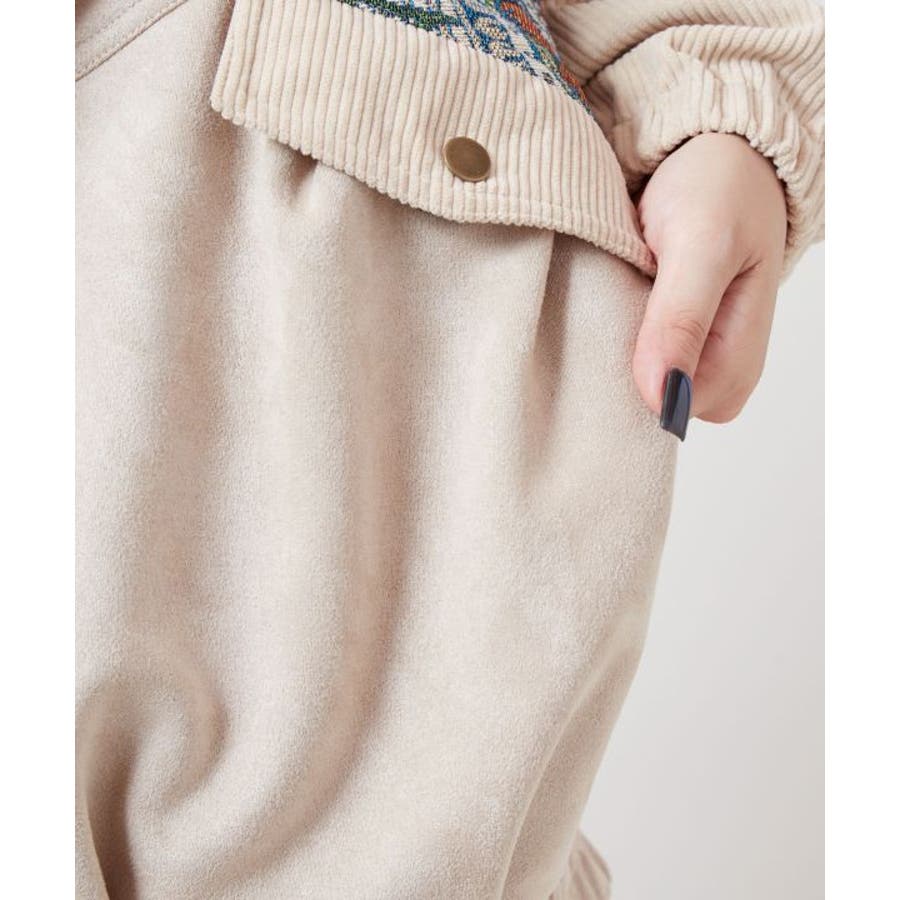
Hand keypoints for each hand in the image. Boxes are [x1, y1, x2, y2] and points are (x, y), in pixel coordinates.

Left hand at [632, 132, 787, 438]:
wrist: (720, 152)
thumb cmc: (720, 190)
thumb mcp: (702, 245)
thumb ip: (682, 320)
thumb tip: (661, 399)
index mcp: (738, 363)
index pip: (671, 415)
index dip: (630, 388)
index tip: (603, 340)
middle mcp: (715, 371)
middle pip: (648, 408)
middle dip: (614, 370)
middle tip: (599, 310)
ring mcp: (690, 356)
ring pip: (632, 384)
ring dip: (605, 349)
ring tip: (603, 300)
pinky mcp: (666, 337)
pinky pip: (624, 356)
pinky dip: (605, 332)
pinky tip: (602, 304)